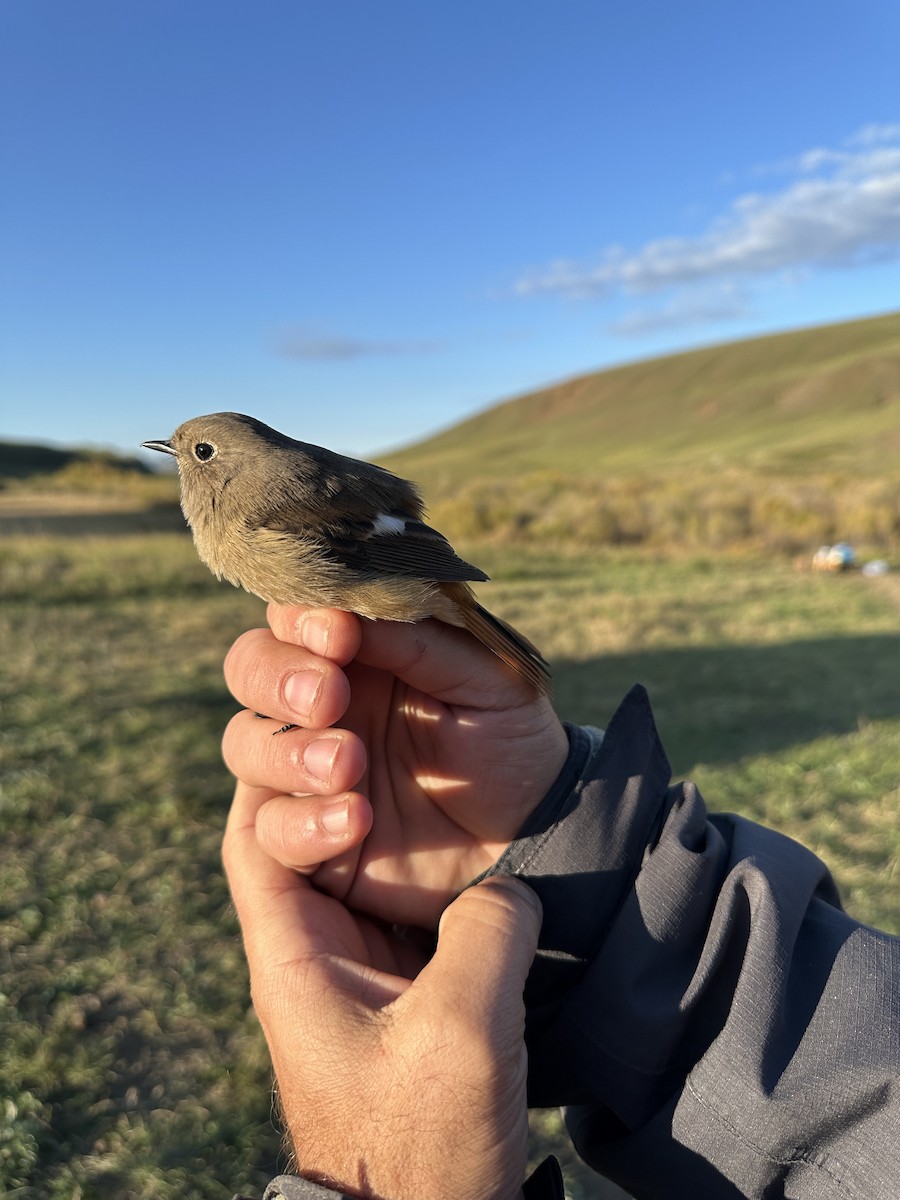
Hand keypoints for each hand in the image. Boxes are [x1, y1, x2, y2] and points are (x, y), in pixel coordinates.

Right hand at [222, 605, 568, 926]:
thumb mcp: (489, 677)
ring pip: (244, 743)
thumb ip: (423, 639)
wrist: (529, 829)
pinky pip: (269, 826)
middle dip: (278, 677)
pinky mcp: (307, 836)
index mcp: (359, 650)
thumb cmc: (510, 737)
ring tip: (348, 763)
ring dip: (286, 750)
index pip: (296, 614)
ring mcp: (305, 768)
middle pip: (249, 667)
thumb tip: (349, 611)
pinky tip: (358, 817)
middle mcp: (320, 701)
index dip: (304, 617)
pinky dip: (304, 821)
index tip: (338, 633)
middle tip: (329, 697)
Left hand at [223, 772, 541, 1199]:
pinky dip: (429, 857)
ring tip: (422, 761)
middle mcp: (315, 953)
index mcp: (294, 958)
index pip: (254, 839)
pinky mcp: (405, 986)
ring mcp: (360, 969)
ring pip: (357, 862)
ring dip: (385, 811)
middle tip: (379, 729)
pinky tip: (467, 832)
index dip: (283, 775)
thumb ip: (484, 935)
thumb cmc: (422, 1146)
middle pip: (295, 834)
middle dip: (329, 775)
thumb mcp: (462, 1033)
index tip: (346, 739)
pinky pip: (407, 898)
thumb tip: (508, 883)